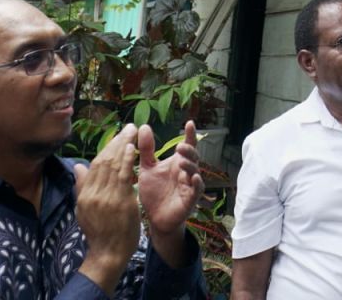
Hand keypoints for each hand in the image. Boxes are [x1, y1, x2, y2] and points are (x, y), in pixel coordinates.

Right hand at [74, 123, 141, 291]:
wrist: (108, 254)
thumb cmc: (99, 232)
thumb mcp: (84, 210)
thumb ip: (82, 187)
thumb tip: (78, 166)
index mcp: (84, 195)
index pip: (95, 164)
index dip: (107, 148)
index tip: (117, 136)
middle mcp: (93, 194)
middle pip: (104, 161)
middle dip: (117, 141)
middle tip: (128, 127)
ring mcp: (106, 197)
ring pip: (114, 165)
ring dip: (124, 145)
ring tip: (132, 132)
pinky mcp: (120, 202)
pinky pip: (124, 176)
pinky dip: (127, 160)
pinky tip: (133, 148)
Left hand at [137, 120, 204, 266]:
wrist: (154, 218)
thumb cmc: (154, 192)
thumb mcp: (147, 168)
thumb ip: (146, 150)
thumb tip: (144, 126)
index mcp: (177, 163)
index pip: (187, 146)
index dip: (190, 135)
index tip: (190, 123)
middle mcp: (186, 172)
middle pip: (193, 157)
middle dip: (189, 151)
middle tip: (180, 147)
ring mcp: (190, 185)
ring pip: (195, 171)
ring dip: (190, 165)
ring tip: (181, 161)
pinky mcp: (190, 199)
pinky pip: (197, 189)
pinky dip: (197, 183)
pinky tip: (194, 177)